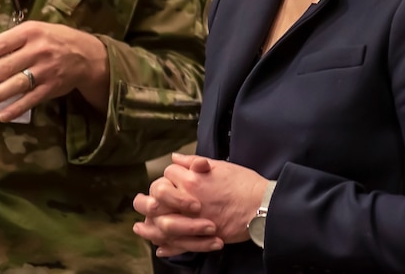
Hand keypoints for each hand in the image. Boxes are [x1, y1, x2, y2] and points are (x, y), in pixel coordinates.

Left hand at [0, 21, 108, 121]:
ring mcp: (47, 70)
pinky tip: (2, 114)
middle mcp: (39, 50)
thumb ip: (1, 41)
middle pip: (7, 66)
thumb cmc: (52, 40)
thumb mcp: (30, 32)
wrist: (87, 54)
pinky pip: (32, 99)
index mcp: (31, 32)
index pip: (2, 43)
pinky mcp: (53, 87)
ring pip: (18, 84)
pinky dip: (17, 107)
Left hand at [136, 153, 268, 250]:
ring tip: (142, 227)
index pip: (167, 174)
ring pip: (160, 222)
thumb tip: (176, 158)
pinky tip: (161, 245)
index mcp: (193, 179)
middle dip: (148, 199)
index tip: (172, 181)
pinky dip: (167, 246)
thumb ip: (194, 163)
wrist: (262, 206)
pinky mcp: (200, 237)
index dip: (168, 176)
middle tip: (146, 203)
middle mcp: (188, 198)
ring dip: (149, 225)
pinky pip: (176, 244)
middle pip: (156, 196)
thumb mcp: (221, 166)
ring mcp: (192, 219)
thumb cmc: (245, 184)